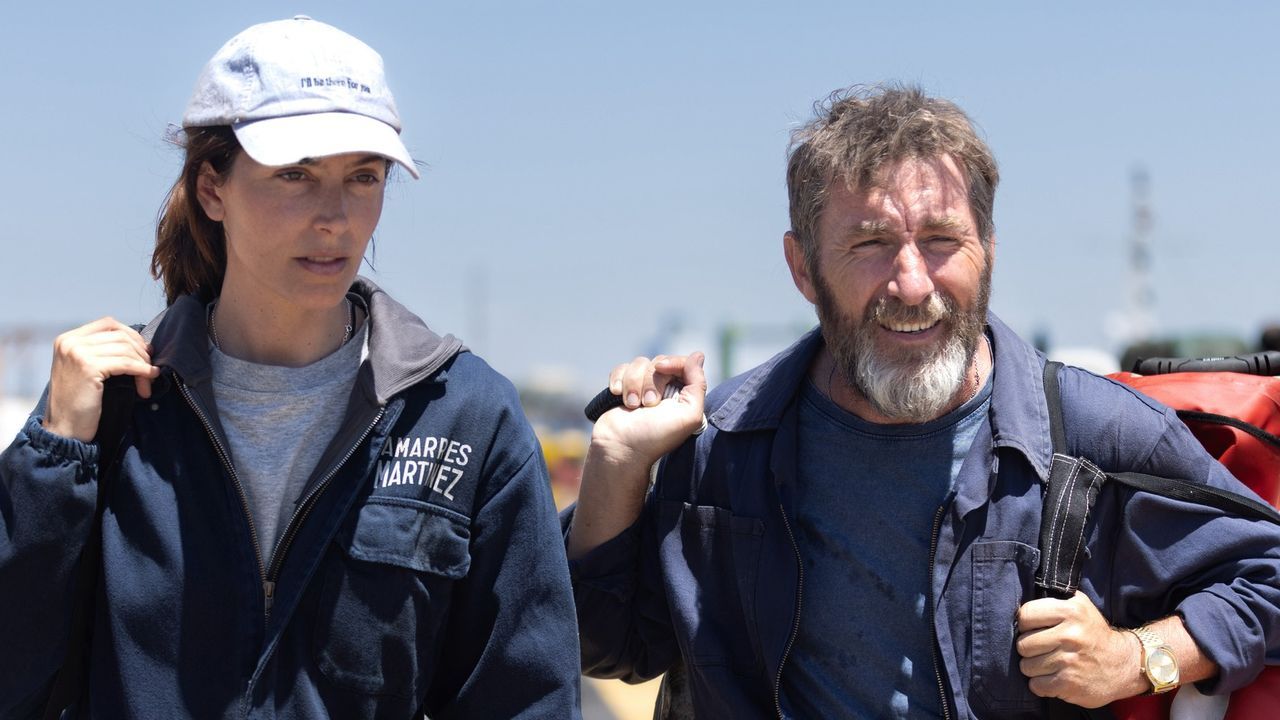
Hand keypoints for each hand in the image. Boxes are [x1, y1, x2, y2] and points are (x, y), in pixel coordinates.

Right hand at [43, 317, 159, 441]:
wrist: (65, 428)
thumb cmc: (80, 402)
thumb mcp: (86, 369)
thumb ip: (103, 352)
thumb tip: (140, 343)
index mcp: (68, 339)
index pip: (109, 324)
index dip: (132, 336)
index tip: (145, 353)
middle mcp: (70, 342)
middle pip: (120, 335)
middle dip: (141, 352)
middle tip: (150, 370)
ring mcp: (77, 353)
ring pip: (126, 349)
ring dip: (143, 364)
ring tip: (149, 381)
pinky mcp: (88, 367)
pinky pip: (126, 363)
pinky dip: (142, 370)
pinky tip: (149, 378)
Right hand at [567, 352, 706, 559]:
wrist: (620, 448)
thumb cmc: (656, 436)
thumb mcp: (689, 414)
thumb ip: (698, 383)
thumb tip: (698, 355)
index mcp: (684, 394)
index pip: (682, 362)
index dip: (672, 362)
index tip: (662, 369)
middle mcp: (664, 389)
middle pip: (659, 361)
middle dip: (651, 380)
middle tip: (648, 404)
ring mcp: (642, 388)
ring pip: (638, 363)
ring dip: (633, 383)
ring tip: (632, 405)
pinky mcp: (622, 389)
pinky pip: (621, 368)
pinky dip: (618, 379)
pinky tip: (617, 394)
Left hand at [1016, 591, 1144, 706]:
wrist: (1124, 664)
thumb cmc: (1094, 633)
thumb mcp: (1081, 606)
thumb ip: (1055, 598)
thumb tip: (1025, 598)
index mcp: (1070, 612)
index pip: (1025, 615)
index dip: (1026, 624)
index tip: (1034, 629)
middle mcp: (1070, 635)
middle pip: (1023, 644)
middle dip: (1029, 648)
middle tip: (1043, 649)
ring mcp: (1069, 661)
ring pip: (1026, 666)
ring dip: (1034, 668)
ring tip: (1050, 663)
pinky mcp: (1069, 684)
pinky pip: (1036, 685)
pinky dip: (1041, 684)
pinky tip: (1053, 678)